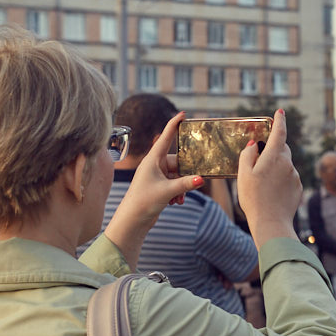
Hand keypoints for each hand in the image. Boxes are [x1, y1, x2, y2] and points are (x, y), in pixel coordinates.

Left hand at [105, 112, 202, 267]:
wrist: (132, 221)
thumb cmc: (143, 202)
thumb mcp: (167, 191)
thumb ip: (186, 183)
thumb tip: (202, 179)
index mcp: (152, 159)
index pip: (165, 137)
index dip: (174, 125)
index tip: (182, 113)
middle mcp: (154, 165)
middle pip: (178, 162)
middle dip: (186, 174)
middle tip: (194, 182)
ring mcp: (156, 176)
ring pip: (178, 175)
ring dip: (182, 186)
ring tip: (178, 198)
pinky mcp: (158, 187)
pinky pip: (175, 184)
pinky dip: (178, 192)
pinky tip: (176, 202)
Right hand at [237, 110, 301, 247]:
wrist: (272, 223)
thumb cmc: (253, 199)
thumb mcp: (243, 175)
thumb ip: (248, 155)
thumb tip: (255, 144)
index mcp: (274, 157)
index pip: (279, 133)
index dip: (279, 120)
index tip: (280, 112)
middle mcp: (288, 164)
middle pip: (282, 149)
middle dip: (273, 150)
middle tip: (260, 161)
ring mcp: (295, 176)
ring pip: (285, 165)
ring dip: (275, 168)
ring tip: (262, 185)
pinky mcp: (298, 188)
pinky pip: (289, 177)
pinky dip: (281, 180)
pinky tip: (271, 193)